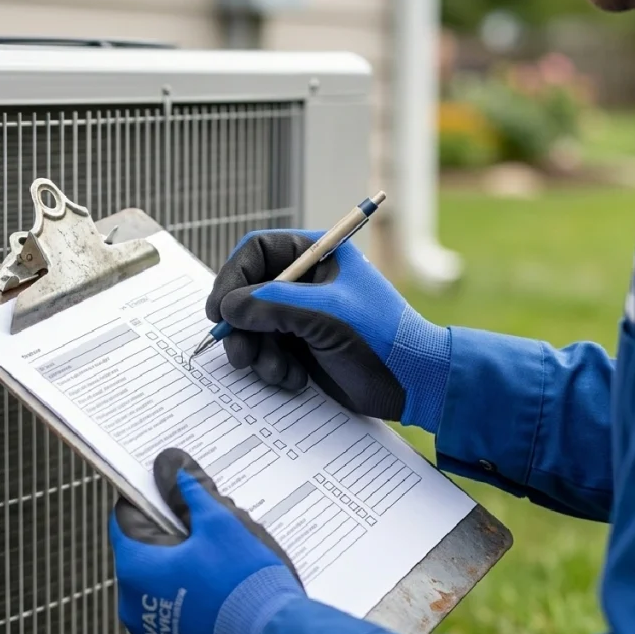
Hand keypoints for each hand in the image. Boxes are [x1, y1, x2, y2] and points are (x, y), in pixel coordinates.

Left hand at [108, 448, 305, 633]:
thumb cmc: (245, 582)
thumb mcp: (221, 523)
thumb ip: (189, 490)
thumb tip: (169, 462)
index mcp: (136, 567)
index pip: (126, 517)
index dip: (149, 498)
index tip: (172, 490)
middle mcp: (133, 606)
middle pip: (145, 554)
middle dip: (173, 537)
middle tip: (211, 528)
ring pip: (161, 589)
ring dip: (183, 574)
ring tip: (224, 566)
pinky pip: (177, 622)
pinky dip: (194, 608)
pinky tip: (225, 598)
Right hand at [205, 229, 451, 432]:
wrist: (415, 382)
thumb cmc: (381, 337)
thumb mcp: (323, 314)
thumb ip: (270, 305)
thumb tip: (228, 309)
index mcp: (316, 254)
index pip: (256, 252)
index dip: (231, 278)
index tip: (219, 311)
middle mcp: (305, 282)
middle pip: (247, 293)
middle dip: (241, 326)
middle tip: (240, 353)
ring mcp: (302, 315)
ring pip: (253, 327)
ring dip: (257, 353)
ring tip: (276, 371)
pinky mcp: (302, 347)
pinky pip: (268, 352)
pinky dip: (273, 369)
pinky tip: (295, 379)